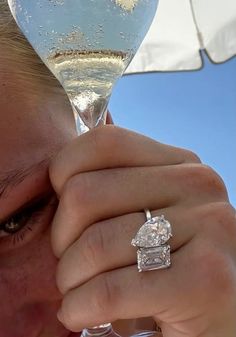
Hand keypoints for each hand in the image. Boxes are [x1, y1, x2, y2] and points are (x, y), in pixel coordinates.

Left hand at [49, 125, 235, 336]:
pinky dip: (81, 307)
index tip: (65, 210)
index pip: (103, 142)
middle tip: (71, 260)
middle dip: (61, 237)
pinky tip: (82, 311)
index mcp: (181, 164)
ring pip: (94, 244)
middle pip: (86, 193)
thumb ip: (116, 185)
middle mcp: (199, 185)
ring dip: (70, 278)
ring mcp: (208, 228)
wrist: (220, 314)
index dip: (64, 173)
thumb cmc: (169, 264)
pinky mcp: (206, 281)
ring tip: (77, 290)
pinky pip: (109, 291)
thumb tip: (60, 168)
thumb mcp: (149, 214)